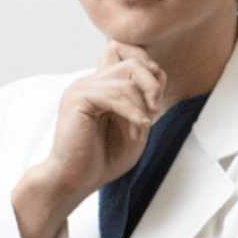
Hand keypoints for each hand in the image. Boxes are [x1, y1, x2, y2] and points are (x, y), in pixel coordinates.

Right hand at [45, 41, 166, 197]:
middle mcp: (92, 82)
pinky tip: (138, 129)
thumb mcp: (137, 126)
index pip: (131, 57)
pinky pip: (115, 94)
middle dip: (152, 86)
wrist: (77, 180)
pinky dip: (133, 112)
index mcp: (104, 86)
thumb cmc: (105, 158)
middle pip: (133, 62)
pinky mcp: (78, 98)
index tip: (156, 105)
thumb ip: (147, 101)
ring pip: (127, 79)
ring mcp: (83, 87)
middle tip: (155, 113)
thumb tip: (160, 73)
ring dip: (142, 107)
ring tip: (141, 130)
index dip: (152, 74)